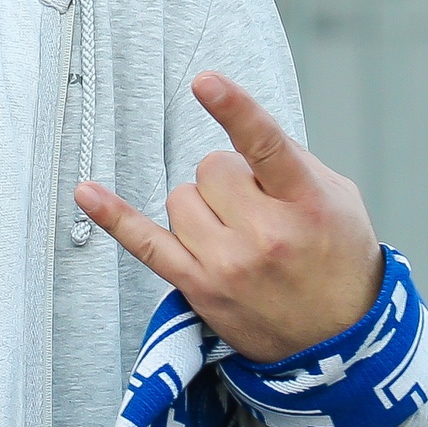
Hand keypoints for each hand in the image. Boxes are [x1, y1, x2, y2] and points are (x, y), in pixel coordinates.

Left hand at [76, 72, 382, 362]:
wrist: (341, 345)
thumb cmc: (341, 261)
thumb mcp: (340, 200)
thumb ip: (292, 160)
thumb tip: (240, 130)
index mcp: (307, 203)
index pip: (265, 146)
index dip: (235, 109)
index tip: (205, 81)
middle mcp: (266, 234)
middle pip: (211, 168)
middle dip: (230, 180)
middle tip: (261, 211)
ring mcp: (227, 263)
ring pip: (181, 198)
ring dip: (204, 206)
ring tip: (241, 236)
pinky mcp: (198, 286)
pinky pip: (146, 243)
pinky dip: (114, 217)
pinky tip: (86, 192)